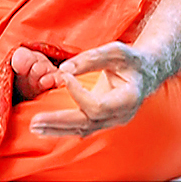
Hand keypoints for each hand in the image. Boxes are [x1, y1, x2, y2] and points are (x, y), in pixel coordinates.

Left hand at [28, 41, 158, 137]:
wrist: (146, 72)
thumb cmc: (131, 60)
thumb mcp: (115, 51)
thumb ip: (90, 59)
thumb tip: (63, 69)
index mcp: (128, 100)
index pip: (97, 106)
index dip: (78, 93)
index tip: (64, 75)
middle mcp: (120, 116)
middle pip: (86, 125)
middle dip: (59, 123)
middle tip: (35, 121)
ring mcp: (112, 122)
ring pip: (82, 130)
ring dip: (56, 129)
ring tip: (34, 126)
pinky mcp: (102, 121)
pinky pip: (81, 128)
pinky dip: (62, 127)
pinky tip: (45, 127)